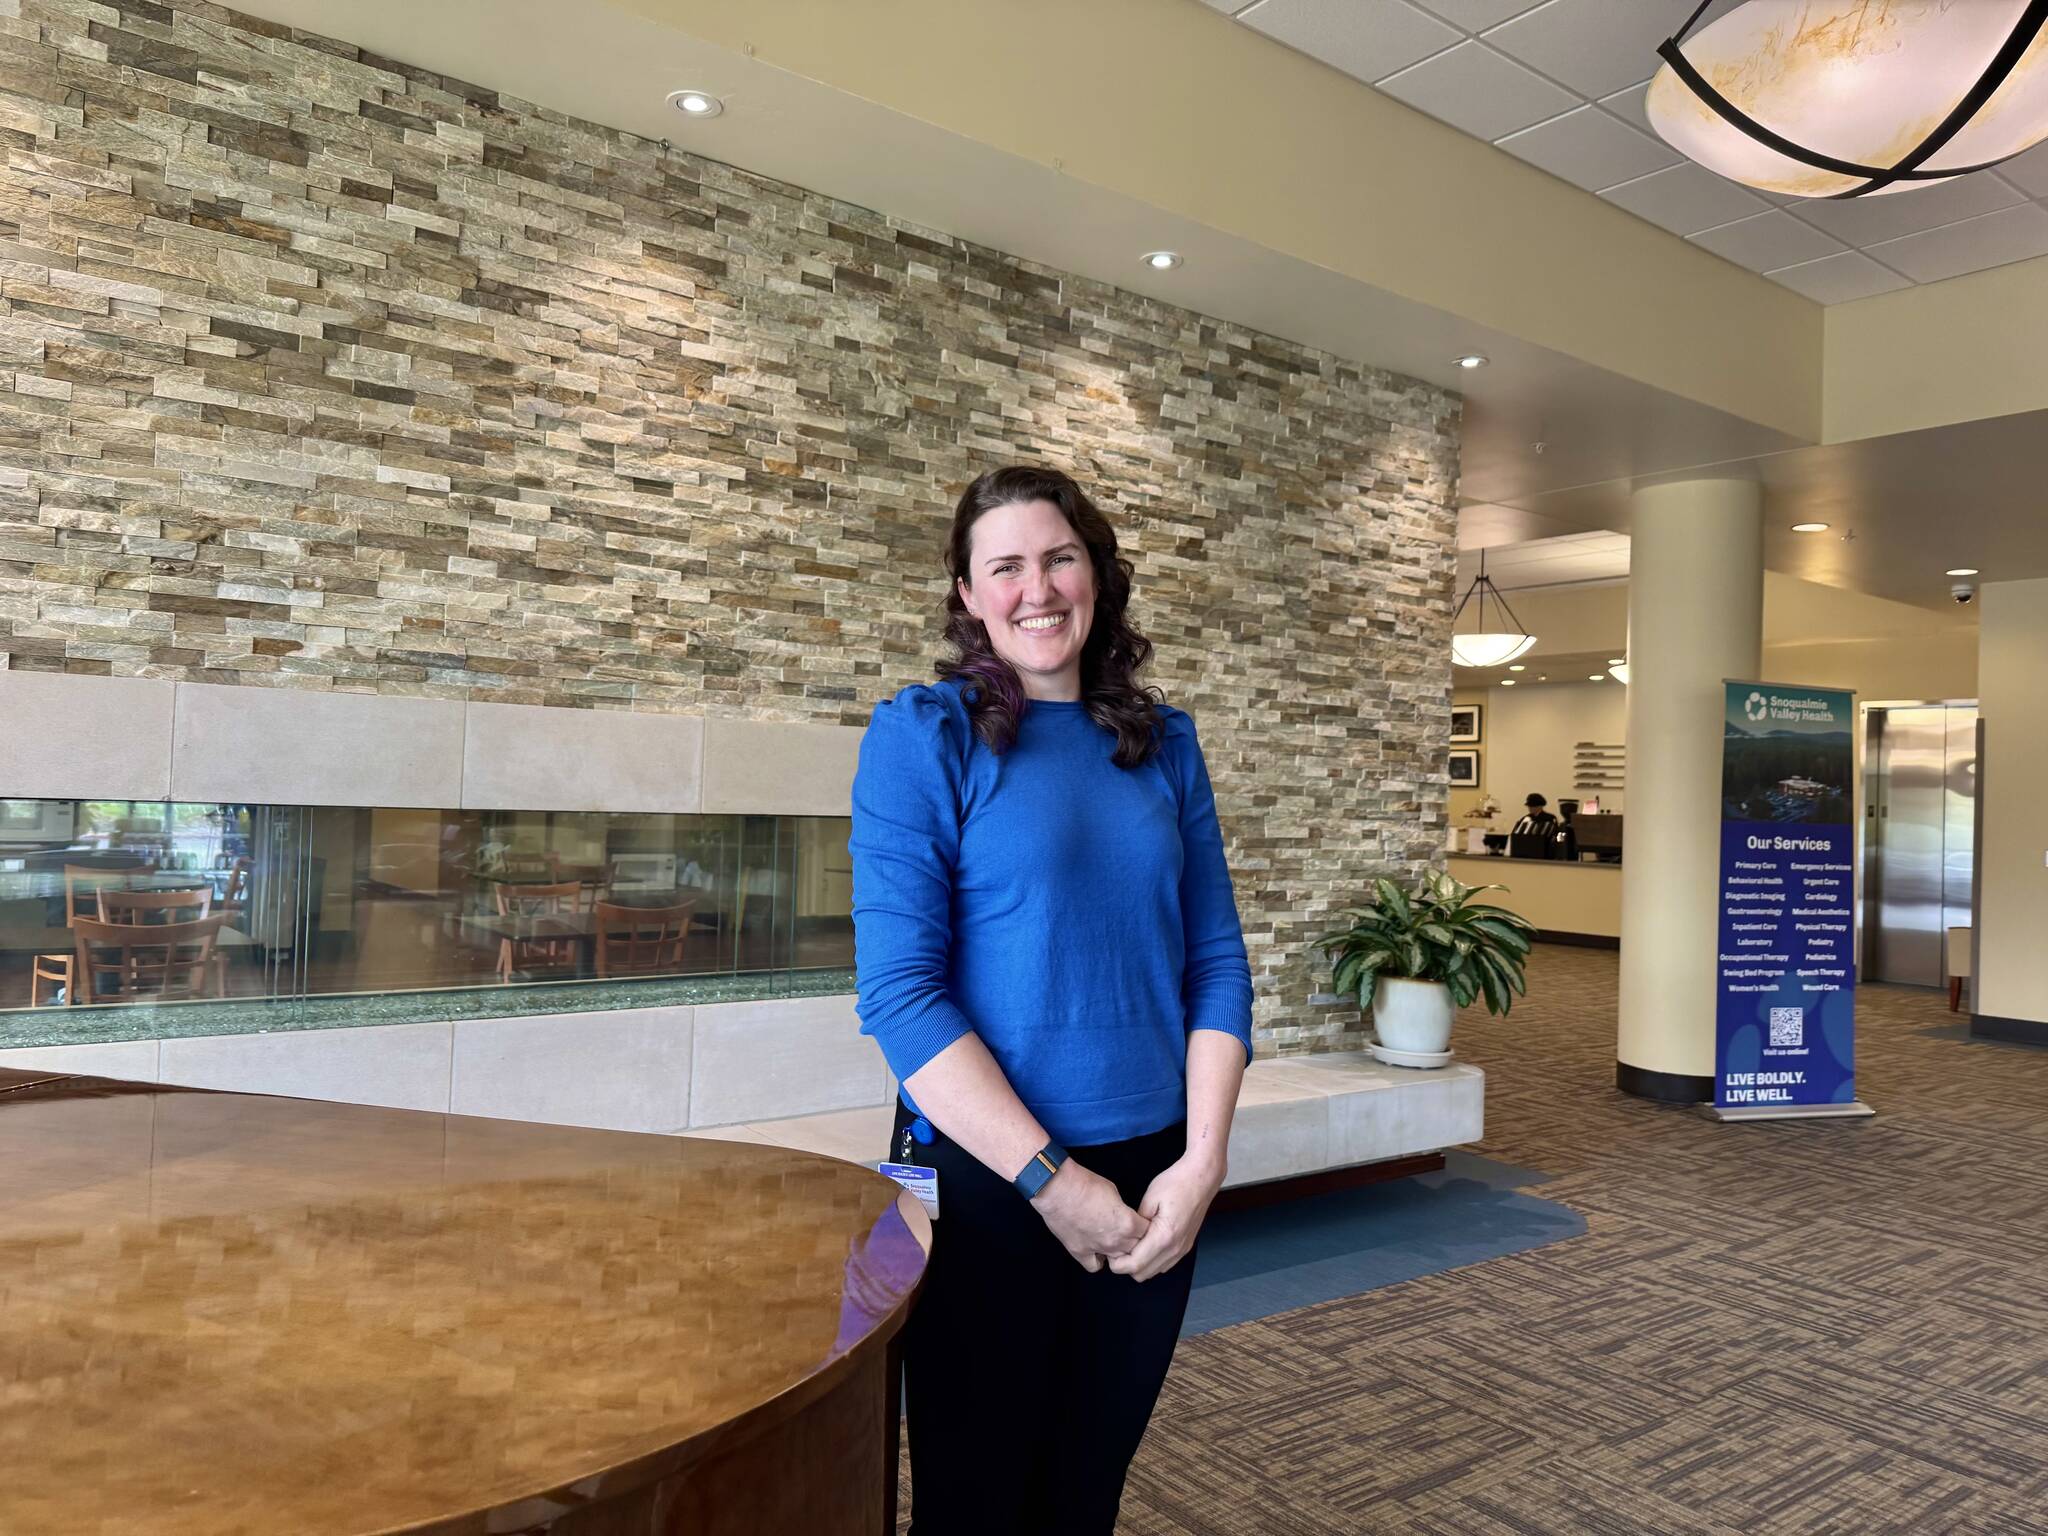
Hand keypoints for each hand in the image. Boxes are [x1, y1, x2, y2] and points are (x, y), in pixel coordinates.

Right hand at [1030, 1159, 1148, 1271]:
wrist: (1059, 1188)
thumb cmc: (1085, 1184)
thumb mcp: (1113, 1191)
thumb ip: (1122, 1209)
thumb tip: (1122, 1215)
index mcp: (1128, 1224)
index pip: (1148, 1233)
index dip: (1145, 1227)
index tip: (1142, 1223)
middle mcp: (1116, 1241)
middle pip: (1137, 1250)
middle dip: (1137, 1242)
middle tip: (1131, 1233)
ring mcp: (1098, 1249)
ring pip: (1119, 1262)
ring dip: (1120, 1253)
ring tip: (1115, 1242)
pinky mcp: (1080, 1252)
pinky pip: (1095, 1266)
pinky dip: (1098, 1260)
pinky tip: (1097, 1250)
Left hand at [1108, 1153, 1224, 1281]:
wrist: (1202, 1178)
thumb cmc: (1177, 1183)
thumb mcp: (1150, 1198)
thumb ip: (1136, 1222)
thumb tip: (1126, 1236)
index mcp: (1164, 1237)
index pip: (1135, 1264)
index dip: (1117, 1264)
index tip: (1109, 1253)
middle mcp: (1175, 1249)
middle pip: (1143, 1274)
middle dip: (1126, 1266)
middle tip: (1118, 1248)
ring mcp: (1182, 1250)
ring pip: (1154, 1272)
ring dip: (1139, 1264)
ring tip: (1131, 1245)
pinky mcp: (1185, 1247)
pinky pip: (1164, 1264)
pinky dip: (1151, 1261)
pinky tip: (1145, 1244)